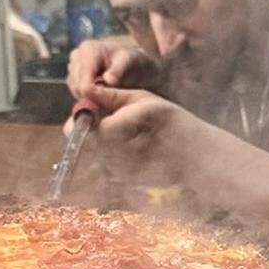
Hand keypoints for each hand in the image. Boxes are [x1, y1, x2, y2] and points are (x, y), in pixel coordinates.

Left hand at [65, 86, 194, 187]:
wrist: (193, 153)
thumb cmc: (169, 121)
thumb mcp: (140, 99)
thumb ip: (110, 97)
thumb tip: (86, 89)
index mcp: (107, 132)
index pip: (76, 127)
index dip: (82, 117)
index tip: (96, 108)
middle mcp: (106, 156)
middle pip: (85, 141)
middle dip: (94, 128)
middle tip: (116, 118)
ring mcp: (114, 171)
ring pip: (98, 152)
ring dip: (106, 141)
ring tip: (132, 131)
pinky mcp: (124, 179)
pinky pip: (112, 163)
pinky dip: (118, 153)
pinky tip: (139, 146)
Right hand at [66, 36, 161, 98]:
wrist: (132, 64)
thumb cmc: (133, 62)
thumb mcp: (130, 63)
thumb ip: (119, 71)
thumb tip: (108, 80)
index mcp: (89, 49)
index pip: (83, 80)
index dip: (93, 94)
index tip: (107, 102)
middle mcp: (77, 55)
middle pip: (77, 86)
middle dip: (92, 96)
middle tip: (110, 101)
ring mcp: (73, 65)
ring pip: (75, 90)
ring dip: (90, 96)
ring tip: (108, 96)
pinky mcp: (73, 75)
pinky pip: (76, 91)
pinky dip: (88, 96)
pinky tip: (102, 95)